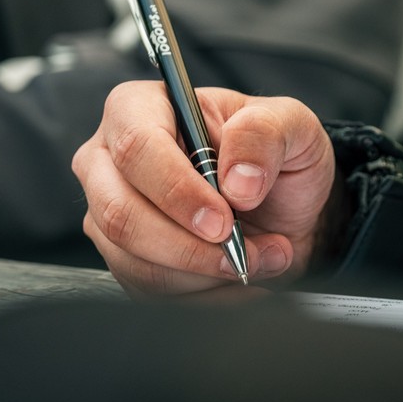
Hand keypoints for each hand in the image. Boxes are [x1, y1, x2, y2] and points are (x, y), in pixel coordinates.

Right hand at [72, 82, 335, 298]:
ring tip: (260, 257)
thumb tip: (236, 181)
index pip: (137, 147)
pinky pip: (150, 290)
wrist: (285, 210)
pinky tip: (240, 273)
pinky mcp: (124, 258)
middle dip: (189, 245)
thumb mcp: (291, 126)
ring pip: (135, 260)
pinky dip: (206, 293)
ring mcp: (111, 212)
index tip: (223, 221)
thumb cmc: (275, 157)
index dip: (177, 191)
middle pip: (120, 212)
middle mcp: (111, 159)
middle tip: (243, 251)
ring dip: (207, 272)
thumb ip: (264, 135)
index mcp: (142, 108)